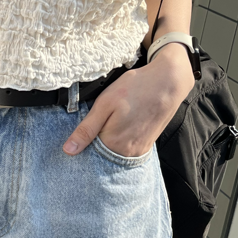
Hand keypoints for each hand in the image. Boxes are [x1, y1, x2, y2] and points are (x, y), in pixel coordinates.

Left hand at [63, 44, 194, 156]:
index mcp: (113, 144)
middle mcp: (127, 153)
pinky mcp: (147, 145)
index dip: (81, 144)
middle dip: (94, 144)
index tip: (80, 133)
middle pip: (102, 155)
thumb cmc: (135, 88)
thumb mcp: (105, 104)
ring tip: (111, 121)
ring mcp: (139, 150)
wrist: (169, 82)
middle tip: (99, 121)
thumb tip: (68, 150)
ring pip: (114, 152)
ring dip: (108, 142)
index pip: (88, 155)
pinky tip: (121, 125)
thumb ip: (86, 129)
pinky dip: (120, 141)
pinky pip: (127, 149)